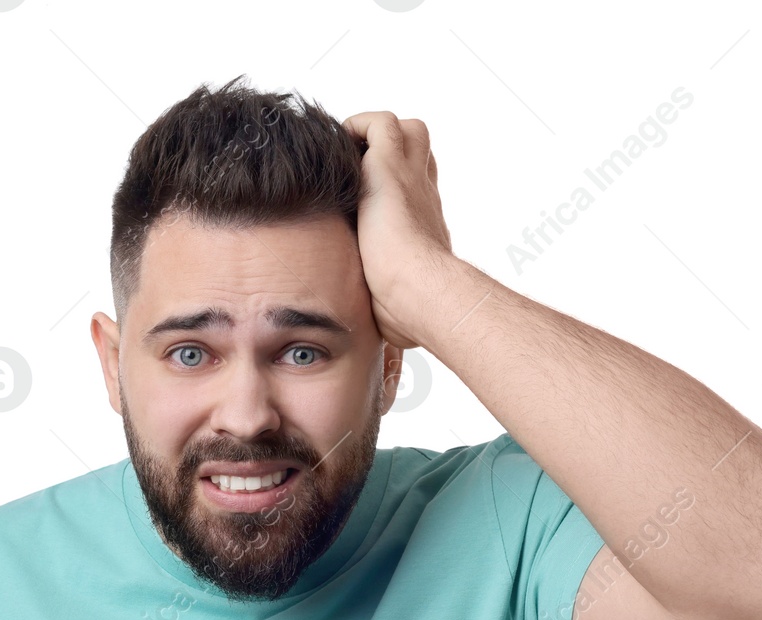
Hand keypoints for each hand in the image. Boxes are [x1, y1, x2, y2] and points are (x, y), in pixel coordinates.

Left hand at [341, 111, 458, 350]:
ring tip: (347, 158)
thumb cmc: (412, 313)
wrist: (420, 294)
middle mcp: (423, 196)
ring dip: (376, 137)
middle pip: (418, 154)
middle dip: (389, 156)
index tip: (370, 203)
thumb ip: (385, 310)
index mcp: (424, 225)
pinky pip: (378, 123)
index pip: (417, 193)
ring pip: (405, 129)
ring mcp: (411, 177)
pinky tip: (338, 151)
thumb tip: (386, 353)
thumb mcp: (394, 308)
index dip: (396, 189)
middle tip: (356, 174)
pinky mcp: (392, 165)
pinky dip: (358, 127)